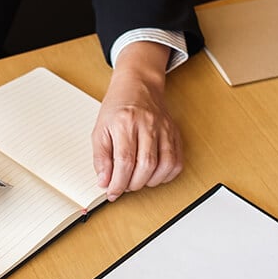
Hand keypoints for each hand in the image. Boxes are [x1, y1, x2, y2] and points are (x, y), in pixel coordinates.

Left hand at [92, 41, 181, 201]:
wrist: (138, 85)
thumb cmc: (118, 107)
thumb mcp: (100, 130)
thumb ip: (101, 158)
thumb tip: (105, 182)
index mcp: (125, 122)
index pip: (124, 160)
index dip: (118, 182)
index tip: (112, 193)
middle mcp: (147, 124)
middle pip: (146, 165)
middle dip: (134, 184)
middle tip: (124, 186)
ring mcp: (164, 129)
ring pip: (165, 165)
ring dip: (150, 181)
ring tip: (138, 180)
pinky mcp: (174, 133)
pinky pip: (177, 161)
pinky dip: (167, 174)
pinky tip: (154, 174)